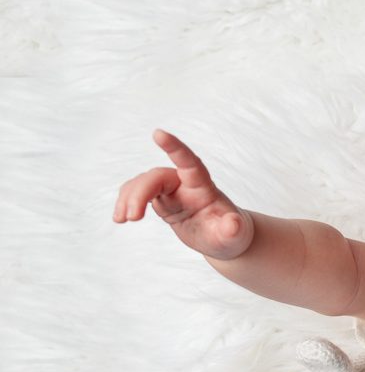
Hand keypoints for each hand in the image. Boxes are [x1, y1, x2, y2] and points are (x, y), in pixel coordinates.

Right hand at [113, 129, 253, 259]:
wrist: (224, 238)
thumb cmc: (231, 234)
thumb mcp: (236, 236)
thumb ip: (233, 230)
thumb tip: (233, 224)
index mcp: (204, 187)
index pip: (189, 162)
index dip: (175, 147)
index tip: (158, 133)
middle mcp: (185, 184)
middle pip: (157, 177)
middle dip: (141, 193)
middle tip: (132, 218)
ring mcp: (172, 191)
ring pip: (143, 183)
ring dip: (129, 198)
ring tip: (122, 220)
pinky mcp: (162, 200)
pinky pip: (138, 194)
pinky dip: (126, 203)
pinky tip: (120, 218)